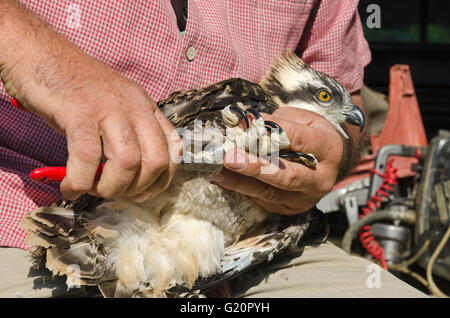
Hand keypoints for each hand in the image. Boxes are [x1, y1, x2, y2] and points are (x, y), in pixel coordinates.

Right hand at [0, 4, 179, 200]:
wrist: (41, 54)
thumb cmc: (77, 88)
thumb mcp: (115, 108)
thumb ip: (128, 137)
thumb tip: (130, 180)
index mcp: (146, 107)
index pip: (173, 149)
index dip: (162, 179)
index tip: (142, 193)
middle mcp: (135, 106)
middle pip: (156, 161)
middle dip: (138, 188)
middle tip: (115, 193)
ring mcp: (109, 108)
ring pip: (128, 162)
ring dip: (111, 188)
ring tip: (92, 189)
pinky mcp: (79, 112)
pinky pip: (88, 158)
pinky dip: (80, 182)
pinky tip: (70, 187)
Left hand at [211, 107, 343, 214]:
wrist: (332, 163)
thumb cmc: (314, 136)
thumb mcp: (305, 120)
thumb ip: (278, 121)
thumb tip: (247, 122)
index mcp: (328, 150)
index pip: (299, 140)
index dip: (271, 131)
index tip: (247, 124)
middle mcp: (320, 179)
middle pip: (286, 175)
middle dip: (255, 166)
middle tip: (229, 157)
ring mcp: (305, 198)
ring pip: (270, 193)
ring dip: (240, 181)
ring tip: (218, 171)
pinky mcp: (290, 209)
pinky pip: (262, 200)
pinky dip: (241, 188)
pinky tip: (223, 179)